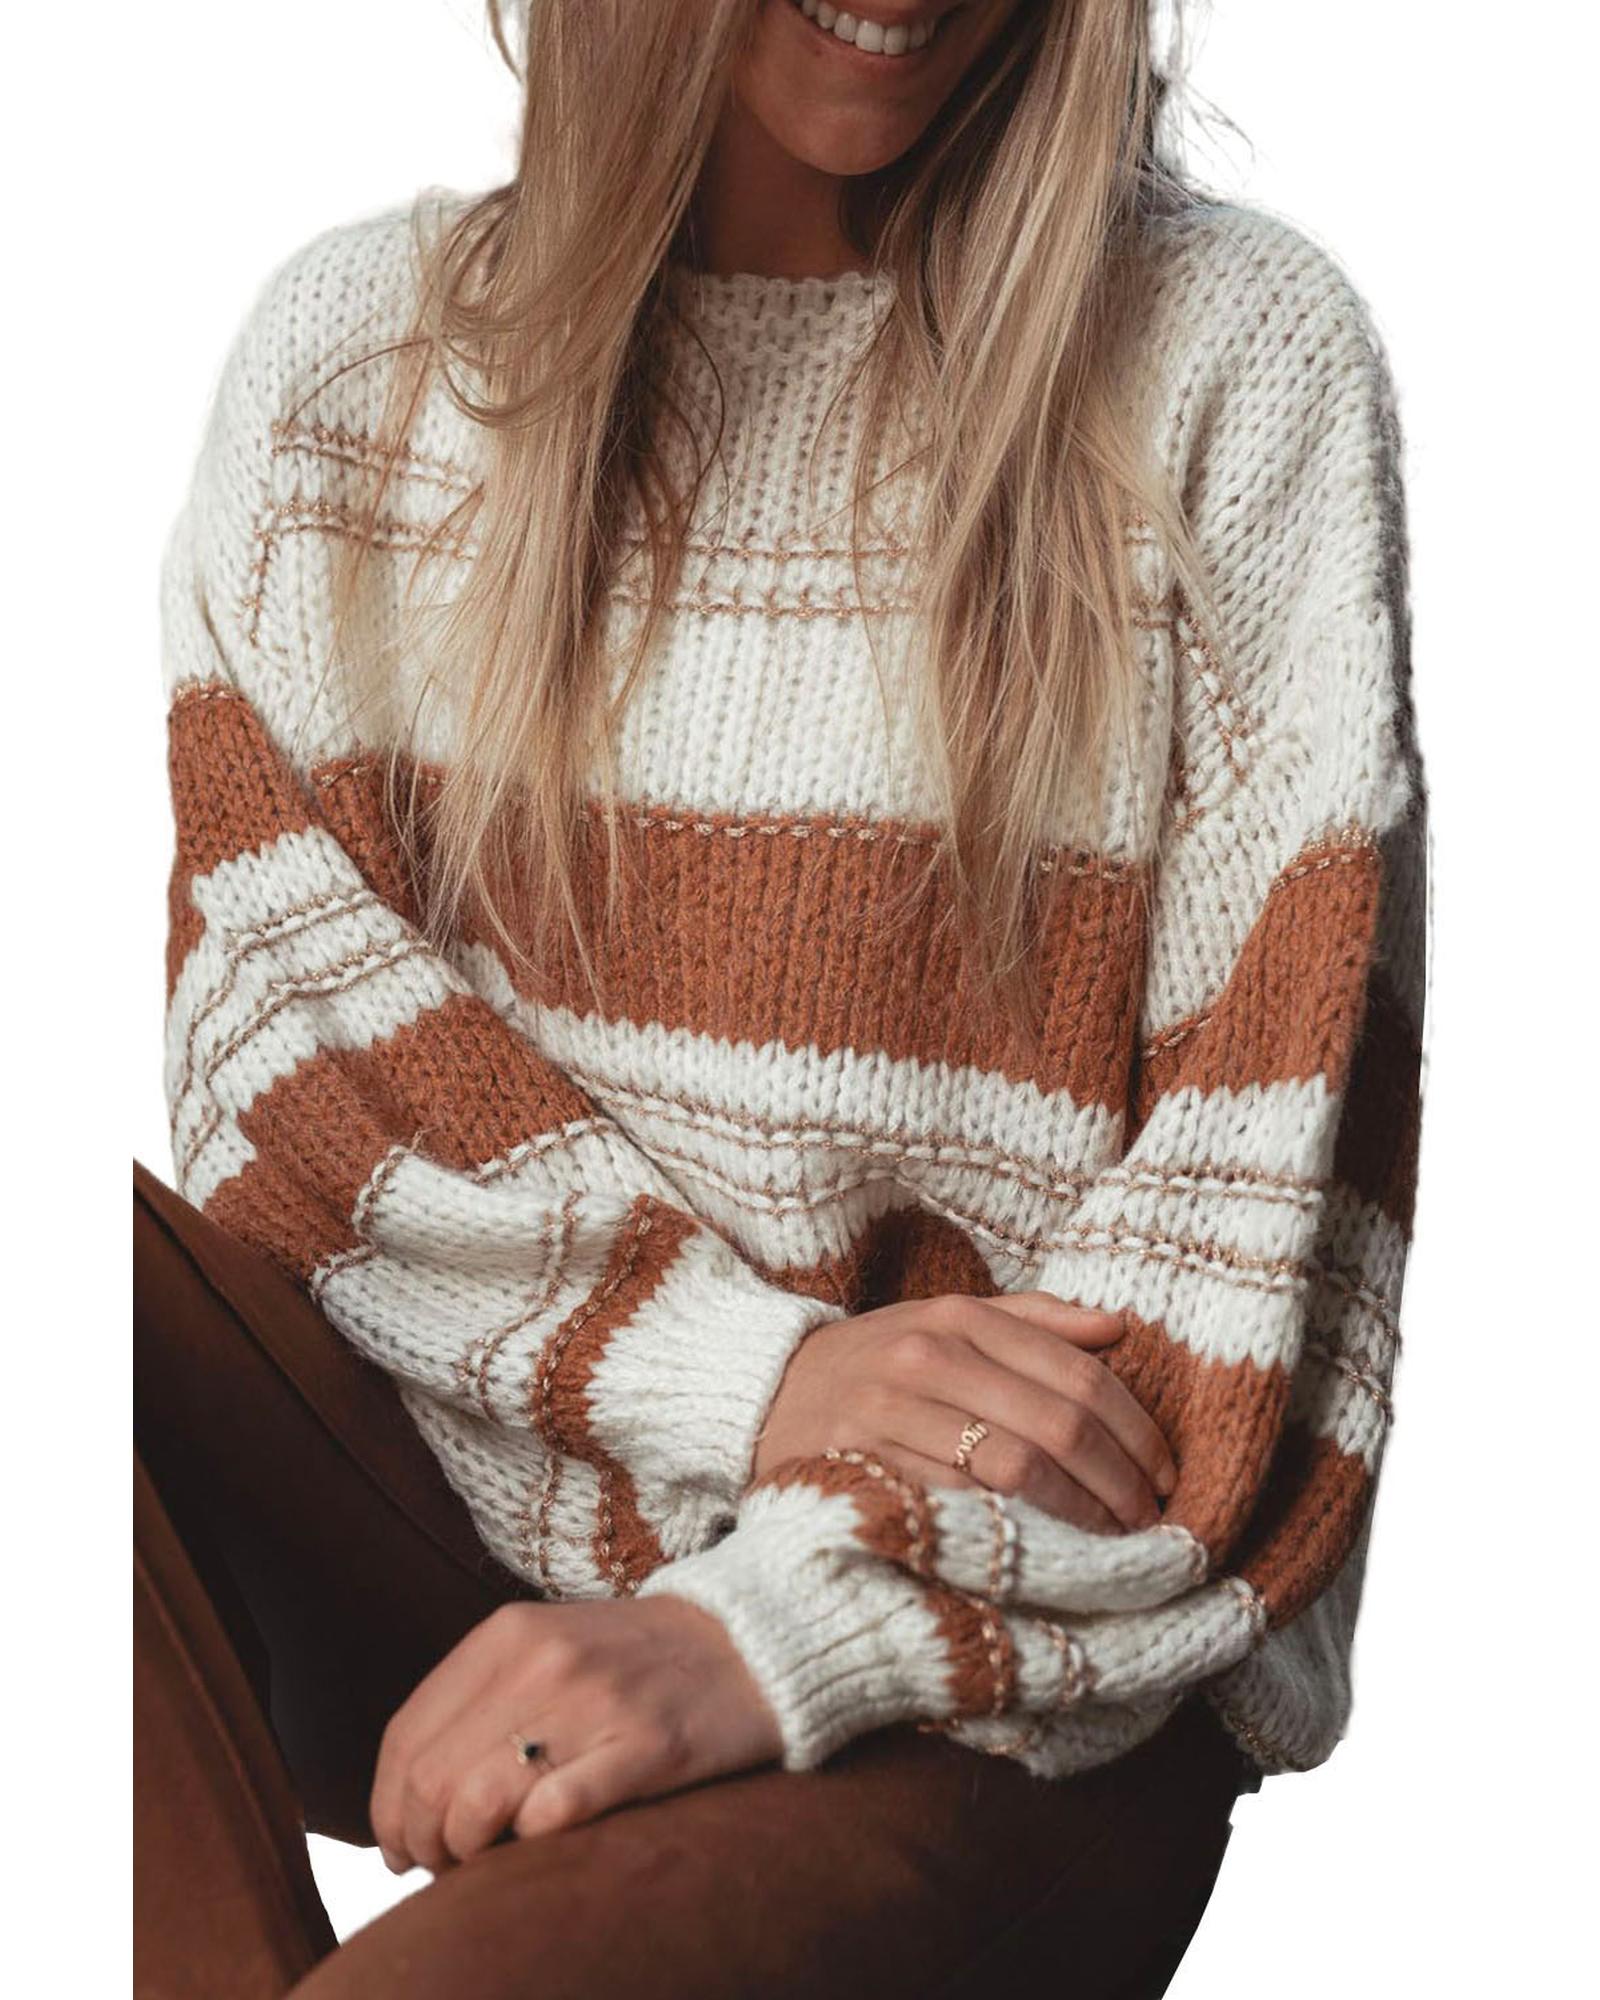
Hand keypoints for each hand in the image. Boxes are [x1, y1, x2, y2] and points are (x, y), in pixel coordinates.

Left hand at [369, 1595, 782, 1872]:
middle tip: (441, 1865)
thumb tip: (408, 1795)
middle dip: (422, 1840)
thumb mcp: (546, 1646)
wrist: (748, 1642)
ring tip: (482, 1862)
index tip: (401, 1844)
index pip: (406, 1737)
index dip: (388, 1808)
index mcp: (509, 1633)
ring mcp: (597, 1704)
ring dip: (466, 1851)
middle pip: (432, 1777)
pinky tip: (542, 1840)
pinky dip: (533, 1840)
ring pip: (480, 1800)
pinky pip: (558, 1812)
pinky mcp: (649, 1747)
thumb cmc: (634, 1659)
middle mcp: (544, 1661)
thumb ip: (479, 1700)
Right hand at [751, 1290, 1177, 1533]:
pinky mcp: (866, 1465)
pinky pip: (959, 1505)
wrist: (763, 1393)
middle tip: (1152, 1525)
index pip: (1078, 1374)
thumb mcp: (945, 1321)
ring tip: (1113, 1547)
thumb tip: (1119, 1328)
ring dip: (1079, 1516)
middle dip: (1119, 1482)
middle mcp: (929, 1355)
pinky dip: (1015, 1532)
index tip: (1168, 1477)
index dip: (1137, 1432)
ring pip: (1016, 1467)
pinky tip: (1047, 1555)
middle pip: (1058, 1423)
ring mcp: (894, 1411)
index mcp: (960, 1317)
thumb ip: (1032, 1321)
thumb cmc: (875, 1363)